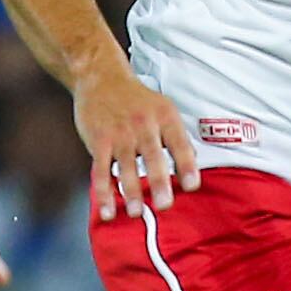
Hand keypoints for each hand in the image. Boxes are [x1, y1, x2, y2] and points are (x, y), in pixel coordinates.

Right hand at [75, 60, 200, 220]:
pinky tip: (108, 211)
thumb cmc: (136, 99)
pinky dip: (104, 193)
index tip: (192, 186)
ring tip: (136, 213)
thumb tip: (192, 164)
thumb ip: (176, 136)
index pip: (180, 144)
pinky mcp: (99, 141)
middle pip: (153, 157)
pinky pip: (101, 171)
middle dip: (158, 182)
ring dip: (130, 192)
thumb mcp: (163, 109)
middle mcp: (143, 125)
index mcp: (165, 117)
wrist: (100, 78)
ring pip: (125, 166)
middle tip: (164, 204)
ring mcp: (119, 133)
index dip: (187, 165)